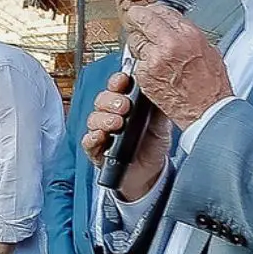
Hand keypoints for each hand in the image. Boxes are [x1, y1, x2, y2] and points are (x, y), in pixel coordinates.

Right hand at [81, 72, 173, 202]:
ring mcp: (103, 132)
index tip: (123, 80)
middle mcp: (111, 115)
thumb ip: (160, 109)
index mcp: (126, 103)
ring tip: (117, 124)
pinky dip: (93, 137)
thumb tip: (165, 91)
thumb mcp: (162, 125)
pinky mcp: (97, 150)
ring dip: (104, 119)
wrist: (151, 173)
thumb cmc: (153, 145)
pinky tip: (101, 136)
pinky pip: (88, 141)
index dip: (118, 81)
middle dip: (111, 101)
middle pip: (102, 100)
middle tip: (124, 106)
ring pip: (93, 119)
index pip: (116, 87)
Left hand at [118, 2, 233, 128]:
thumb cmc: (212, 86)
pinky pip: (135, 61)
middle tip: (135, 18)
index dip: (154, 10)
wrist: (207, 110)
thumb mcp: (209, 51)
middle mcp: (170, 43)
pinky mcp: (145, 74)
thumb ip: (190, 36)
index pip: (163, 10)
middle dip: (138, 17)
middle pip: (144, 18)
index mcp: (189, 34)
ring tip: (146, 49)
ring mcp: (155, 58)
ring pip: (135, 39)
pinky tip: (150, 68)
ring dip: (137, 41)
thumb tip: (177, 28)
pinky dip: (139, 63)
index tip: (149, 11)